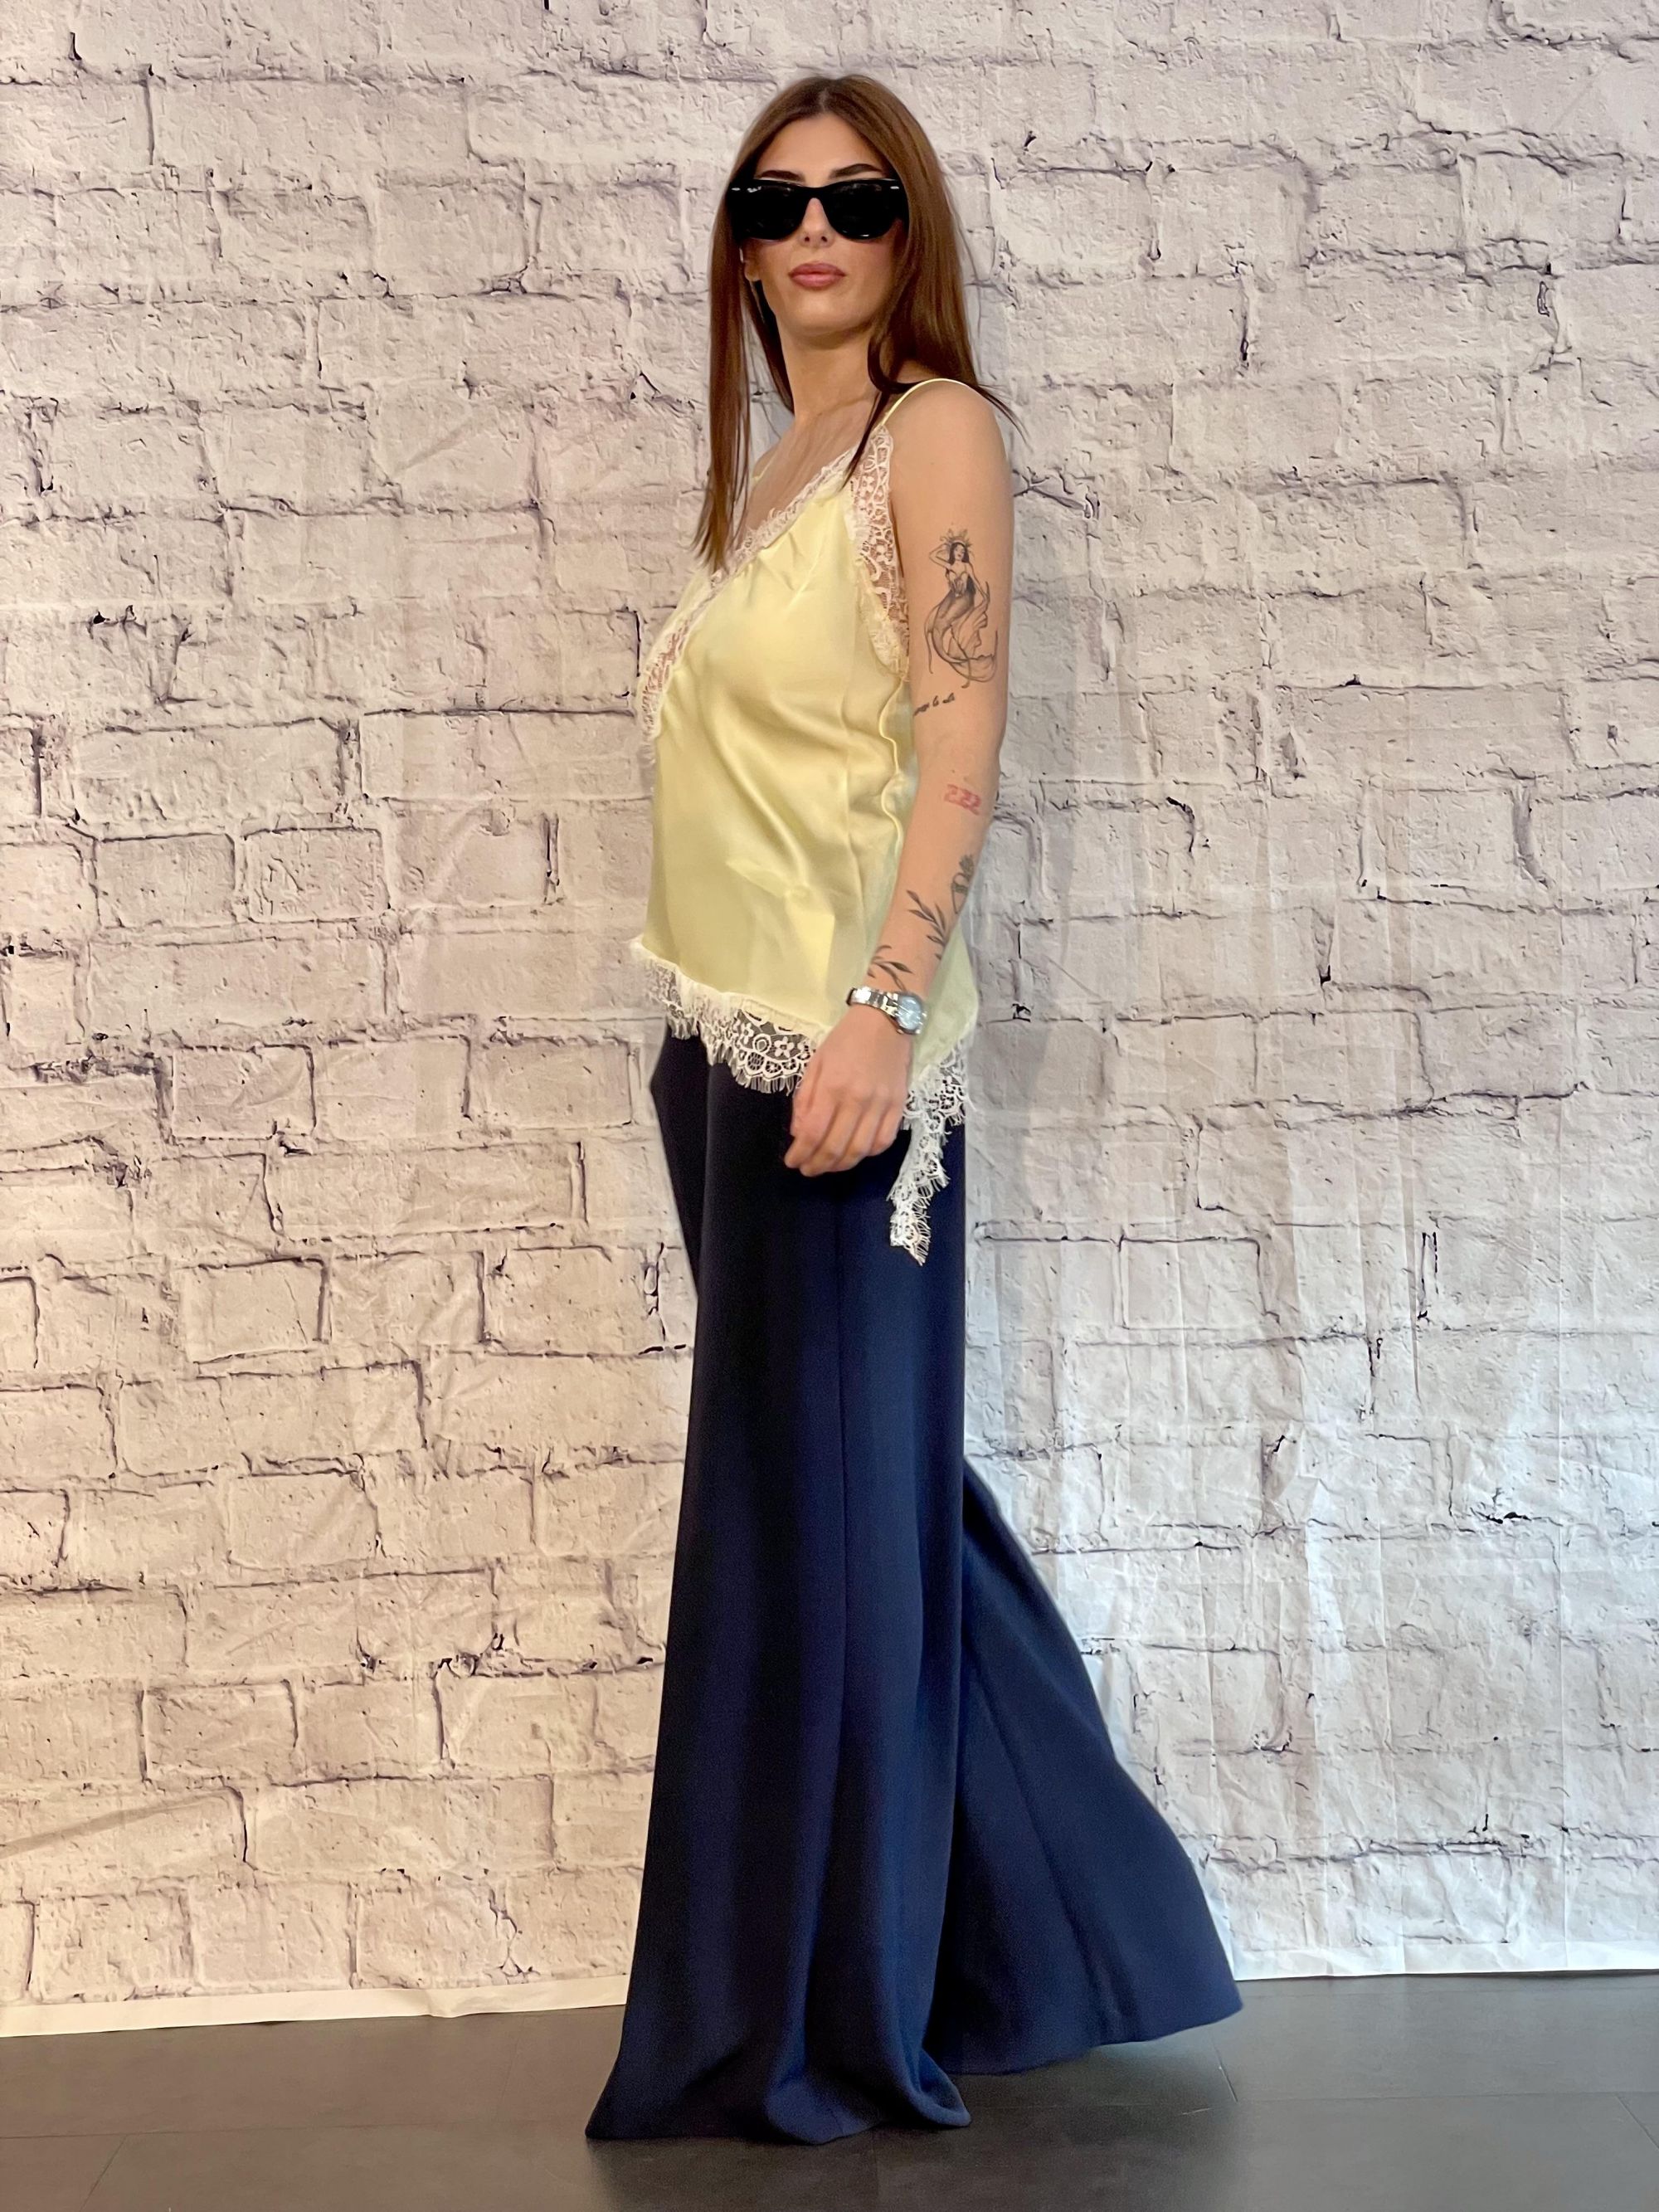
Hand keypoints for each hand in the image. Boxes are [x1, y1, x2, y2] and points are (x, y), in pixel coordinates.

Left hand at [784, 1004, 912, 1174]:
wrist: (885, 1020)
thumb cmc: (845, 1039)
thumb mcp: (816, 1063)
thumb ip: (805, 1099)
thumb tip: (799, 1133)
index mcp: (832, 1087)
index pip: (813, 1133)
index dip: (800, 1153)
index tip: (792, 1162)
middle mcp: (857, 1100)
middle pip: (835, 1147)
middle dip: (817, 1165)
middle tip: (807, 1170)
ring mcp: (881, 1105)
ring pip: (860, 1150)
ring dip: (841, 1165)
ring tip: (828, 1166)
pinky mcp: (899, 1106)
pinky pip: (884, 1141)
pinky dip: (868, 1154)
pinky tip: (855, 1153)